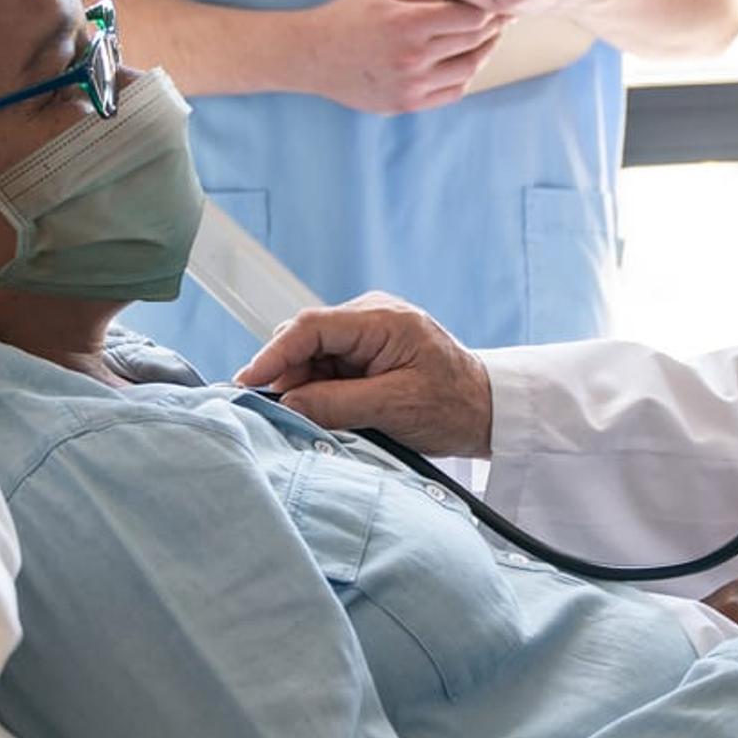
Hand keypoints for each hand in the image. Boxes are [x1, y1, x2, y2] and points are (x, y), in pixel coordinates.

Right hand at [238, 293, 494, 454]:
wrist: (489, 410)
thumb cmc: (453, 406)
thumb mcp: (395, 408)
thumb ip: (337, 404)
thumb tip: (286, 405)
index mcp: (382, 319)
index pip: (311, 326)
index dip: (273, 355)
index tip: (248, 383)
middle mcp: (370, 317)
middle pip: (305, 339)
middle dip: (285, 375)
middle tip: (276, 414)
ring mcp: (367, 334)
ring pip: (311, 356)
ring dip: (302, 387)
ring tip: (309, 421)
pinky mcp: (366, 353)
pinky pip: (327, 367)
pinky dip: (317, 391)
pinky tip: (321, 414)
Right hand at [303, 0, 503, 114]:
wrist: (311, 55)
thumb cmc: (349, 16)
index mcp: (408, 24)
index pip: (471, 18)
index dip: (490, 8)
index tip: (497, 1)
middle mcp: (413, 57)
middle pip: (474, 42)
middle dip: (493, 27)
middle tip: (503, 17)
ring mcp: (411, 85)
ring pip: (469, 70)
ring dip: (484, 53)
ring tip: (487, 39)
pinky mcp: (407, 104)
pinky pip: (453, 92)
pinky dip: (466, 76)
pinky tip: (465, 61)